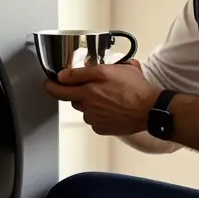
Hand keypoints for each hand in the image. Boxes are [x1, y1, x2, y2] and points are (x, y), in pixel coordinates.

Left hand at [44, 59, 160, 135]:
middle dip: (75, 92)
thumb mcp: (111, 69)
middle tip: (84, 87)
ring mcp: (94, 118)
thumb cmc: (135, 88)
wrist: (149, 110)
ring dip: (90, 103)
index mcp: (88, 89)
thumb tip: (67, 74)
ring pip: (84, 109)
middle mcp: (88, 105)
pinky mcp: (101, 128)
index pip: (59, 88)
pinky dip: (99, 115)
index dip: (51, 84)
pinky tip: (112, 108)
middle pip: (72, 98)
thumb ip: (85, 71)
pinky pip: (94, 120)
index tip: (49, 83)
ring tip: (108, 98)